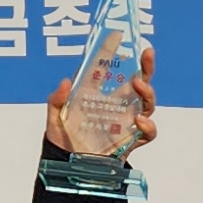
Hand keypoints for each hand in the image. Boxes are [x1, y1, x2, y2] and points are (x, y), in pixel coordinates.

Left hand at [41, 47, 159, 154]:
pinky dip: (148, 126)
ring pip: (147, 103)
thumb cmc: (62, 138)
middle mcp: (117, 105)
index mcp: (100, 94)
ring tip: (139, 85)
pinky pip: (148, 132)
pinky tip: (139, 121)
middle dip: (146, 67)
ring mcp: (126, 122)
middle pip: (140, 83)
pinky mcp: (131, 140)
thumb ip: (57, 99)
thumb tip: (66, 82)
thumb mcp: (54, 116)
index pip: (114, 69)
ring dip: (147, 92)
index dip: (119, 53)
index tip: (126, 37)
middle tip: (146, 54)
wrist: (68, 165)